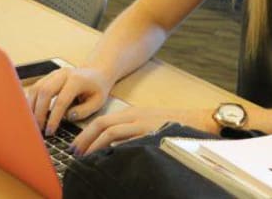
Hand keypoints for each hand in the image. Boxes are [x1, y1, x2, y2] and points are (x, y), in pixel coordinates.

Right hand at [27, 66, 112, 136]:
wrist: (96, 72)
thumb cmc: (98, 88)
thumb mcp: (98, 101)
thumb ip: (84, 111)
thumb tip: (67, 117)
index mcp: (77, 80)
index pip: (62, 100)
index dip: (54, 117)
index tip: (50, 131)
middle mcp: (64, 74)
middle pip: (45, 91)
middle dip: (39, 112)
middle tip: (38, 129)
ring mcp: (55, 73)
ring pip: (37, 88)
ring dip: (32, 106)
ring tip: (33, 123)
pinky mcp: (49, 76)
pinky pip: (36, 87)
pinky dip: (32, 100)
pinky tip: (32, 112)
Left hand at [71, 107, 216, 155]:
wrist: (197, 121)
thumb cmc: (173, 127)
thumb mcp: (147, 127)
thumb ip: (130, 135)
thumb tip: (112, 150)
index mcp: (132, 114)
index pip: (102, 121)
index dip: (86, 134)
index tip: (76, 147)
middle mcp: (134, 116)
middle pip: (101, 123)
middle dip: (84, 138)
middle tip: (74, 153)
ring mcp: (141, 123)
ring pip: (110, 130)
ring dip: (94, 144)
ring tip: (85, 157)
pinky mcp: (149, 131)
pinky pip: (126, 137)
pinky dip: (113, 145)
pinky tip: (106, 155)